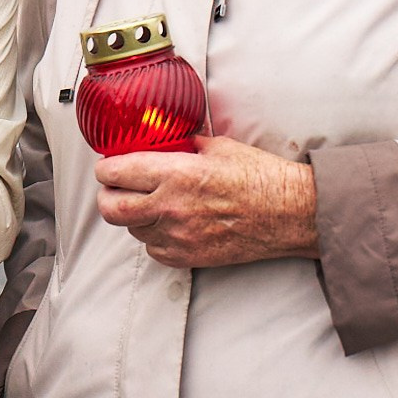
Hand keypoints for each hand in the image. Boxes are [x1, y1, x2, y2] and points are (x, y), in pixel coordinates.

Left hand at [94, 136, 319, 269]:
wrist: (291, 214)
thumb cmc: (261, 179)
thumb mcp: (220, 147)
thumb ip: (187, 145)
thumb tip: (170, 140)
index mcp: (175, 174)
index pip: (115, 173)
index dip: (106, 168)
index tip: (109, 165)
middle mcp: (170, 207)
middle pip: (110, 208)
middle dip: (107, 195)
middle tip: (114, 188)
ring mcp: (178, 236)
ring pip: (131, 230)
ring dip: (134, 216)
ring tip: (149, 204)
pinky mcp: (188, 257)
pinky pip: (153, 250)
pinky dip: (154, 237)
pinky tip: (169, 224)